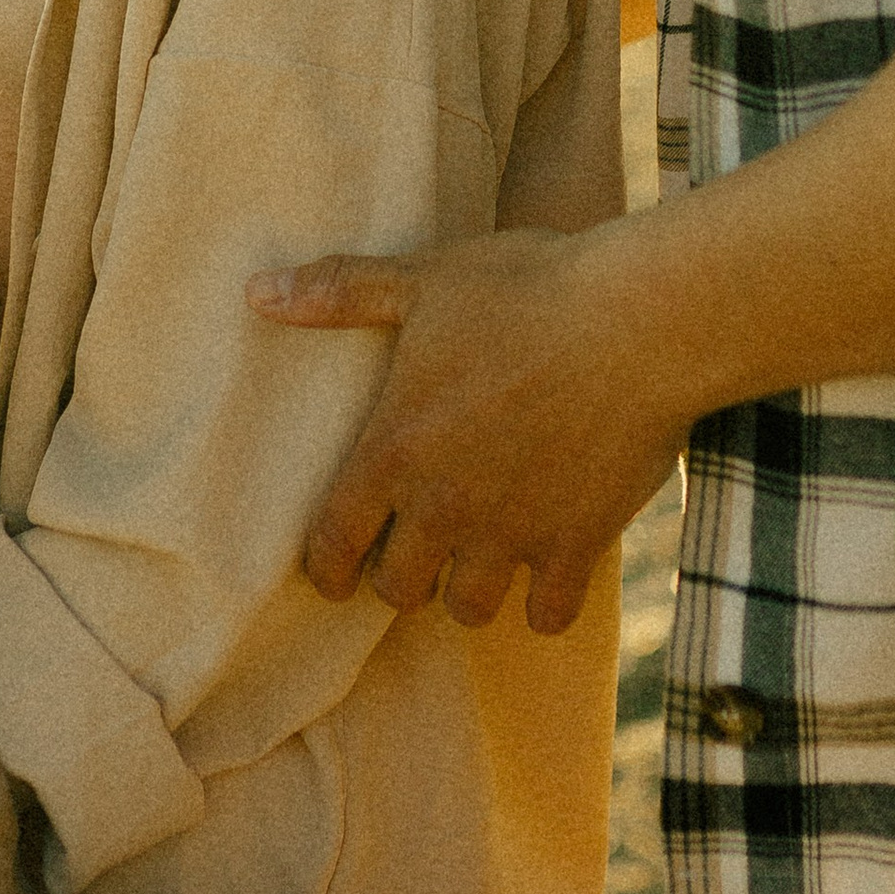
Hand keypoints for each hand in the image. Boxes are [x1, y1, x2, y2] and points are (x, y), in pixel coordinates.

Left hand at [249, 223, 675, 633]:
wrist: (638, 320)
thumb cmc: (526, 289)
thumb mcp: (423, 279)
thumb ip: (338, 292)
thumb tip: (256, 292)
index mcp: (394, 449)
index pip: (334, 541)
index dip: (327, 567)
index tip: (334, 577)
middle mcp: (444, 506)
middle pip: (399, 588)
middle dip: (401, 577)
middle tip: (415, 555)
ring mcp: (511, 533)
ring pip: (468, 609)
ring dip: (467, 592)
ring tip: (477, 564)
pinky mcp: (576, 546)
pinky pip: (547, 614)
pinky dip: (543, 604)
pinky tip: (546, 573)